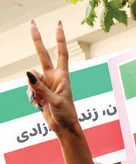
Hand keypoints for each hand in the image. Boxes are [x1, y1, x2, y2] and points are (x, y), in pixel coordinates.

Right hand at [27, 21, 78, 135]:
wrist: (63, 126)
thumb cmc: (66, 114)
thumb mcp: (55, 101)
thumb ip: (41, 88)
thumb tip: (29, 74)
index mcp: (63, 77)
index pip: (61, 54)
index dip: (60, 40)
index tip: (58, 26)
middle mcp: (53, 77)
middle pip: (42, 55)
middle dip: (37, 40)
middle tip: (32, 23)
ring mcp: (45, 83)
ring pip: (31, 77)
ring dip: (33, 88)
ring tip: (43, 100)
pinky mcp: (39, 90)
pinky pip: (29, 88)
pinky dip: (32, 96)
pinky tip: (40, 104)